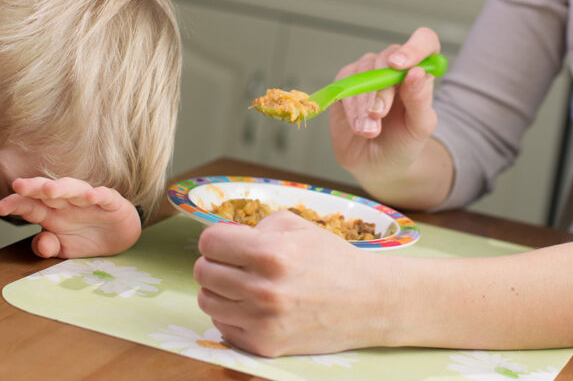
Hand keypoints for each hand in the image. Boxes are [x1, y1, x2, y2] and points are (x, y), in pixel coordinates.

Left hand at [0, 177, 140, 257]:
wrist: (119, 236)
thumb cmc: (86, 238)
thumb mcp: (64, 249)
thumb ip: (48, 246)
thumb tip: (40, 244)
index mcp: (51, 213)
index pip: (29, 205)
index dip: (14, 204)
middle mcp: (67, 202)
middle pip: (47, 191)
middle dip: (33, 187)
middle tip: (18, 186)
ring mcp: (88, 200)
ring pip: (73, 188)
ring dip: (62, 187)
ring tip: (49, 190)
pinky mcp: (111, 201)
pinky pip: (104, 195)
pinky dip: (98, 195)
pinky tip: (91, 196)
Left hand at [193, 210, 389, 356]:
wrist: (369, 303)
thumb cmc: (332, 260)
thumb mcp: (297, 226)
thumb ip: (255, 226)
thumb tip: (223, 238)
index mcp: (271, 254)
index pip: (209, 242)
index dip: (216, 239)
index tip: (227, 242)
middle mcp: (263, 290)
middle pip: (203, 271)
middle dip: (216, 262)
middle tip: (235, 263)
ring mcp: (262, 322)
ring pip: (206, 300)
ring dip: (219, 289)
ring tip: (242, 284)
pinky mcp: (263, 345)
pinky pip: (222, 325)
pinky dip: (231, 313)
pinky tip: (252, 306)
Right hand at [329, 27, 441, 178]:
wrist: (377, 165)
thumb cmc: (403, 144)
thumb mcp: (419, 127)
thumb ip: (420, 100)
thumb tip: (416, 72)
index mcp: (418, 72)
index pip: (423, 41)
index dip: (414, 47)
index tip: (399, 65)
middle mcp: (392, 68)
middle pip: (386, 58)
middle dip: (381, 89)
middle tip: (379, 115)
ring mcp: (367, 74)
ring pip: (363, 72)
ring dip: (363, 104)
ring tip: (369, 130)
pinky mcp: (345, 86)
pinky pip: (344, 84)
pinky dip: (350, 107)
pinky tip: (358, 126)